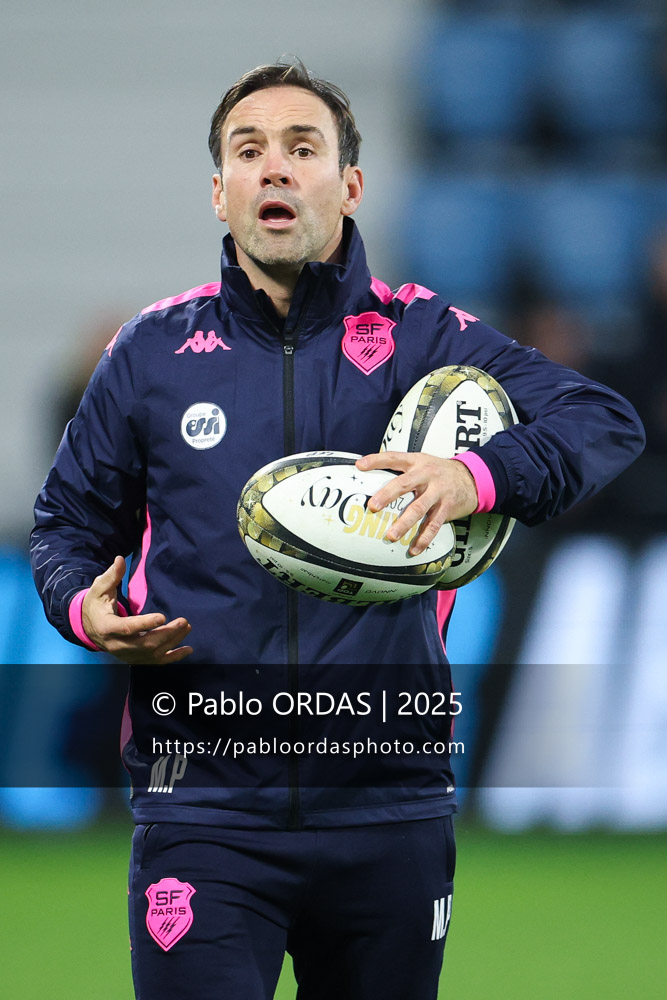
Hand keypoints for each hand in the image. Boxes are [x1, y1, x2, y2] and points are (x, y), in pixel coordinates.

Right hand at [82, 556, 192, 663]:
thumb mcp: (99, 589)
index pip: (127, 628)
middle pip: (144, 644)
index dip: (145, 624)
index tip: (162, 617)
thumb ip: (111, 576)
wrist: (88, 626)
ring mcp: (127, 655)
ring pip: (152, 653)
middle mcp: (117, 645)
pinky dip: (172, 657)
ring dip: (172, 642)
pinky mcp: (135, 658)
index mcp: (107, 627)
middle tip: (184, 622)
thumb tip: (120, 559)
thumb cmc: (96, 605)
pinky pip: (155, 662)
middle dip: (166, 634)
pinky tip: (188, 650)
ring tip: (187, 628)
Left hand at [355, 452, 477, 554]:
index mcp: (417, 462)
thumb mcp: (421, 462)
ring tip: (392, 536)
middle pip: (405, 484)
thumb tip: (371, 477)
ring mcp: (438, 491)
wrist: (471, 478)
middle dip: (388, 495)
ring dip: (404, 523)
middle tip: (373, 506)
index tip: (360, 465)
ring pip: (419, 508)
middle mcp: (426, 475)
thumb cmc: (439, 472)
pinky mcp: (446, 507)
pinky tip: (414, 549)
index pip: (394, 457)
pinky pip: (434, 525)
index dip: (376, 460)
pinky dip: (424, 539)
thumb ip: (401, 469)